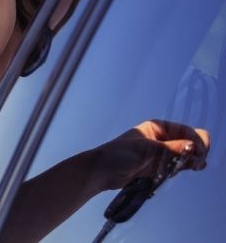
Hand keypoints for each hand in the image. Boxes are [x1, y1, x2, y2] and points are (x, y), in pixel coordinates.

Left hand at [89, 119, 210, 190]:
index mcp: (158, 127)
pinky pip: (177, 166)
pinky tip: (177, 172)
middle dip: (195, 152)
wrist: (100, 172)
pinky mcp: (158, 166)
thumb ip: (170, 149)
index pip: (186, 131)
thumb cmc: (117, 155)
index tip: (200, 153)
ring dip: (189, 161)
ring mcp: (160, 152)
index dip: (196, 141)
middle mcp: (161, 138)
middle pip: (189, 143)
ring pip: (185, 155)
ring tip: (190, 168)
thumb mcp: (145, 150)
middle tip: (196, 164)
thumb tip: (193, 147)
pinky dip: (181, 168)